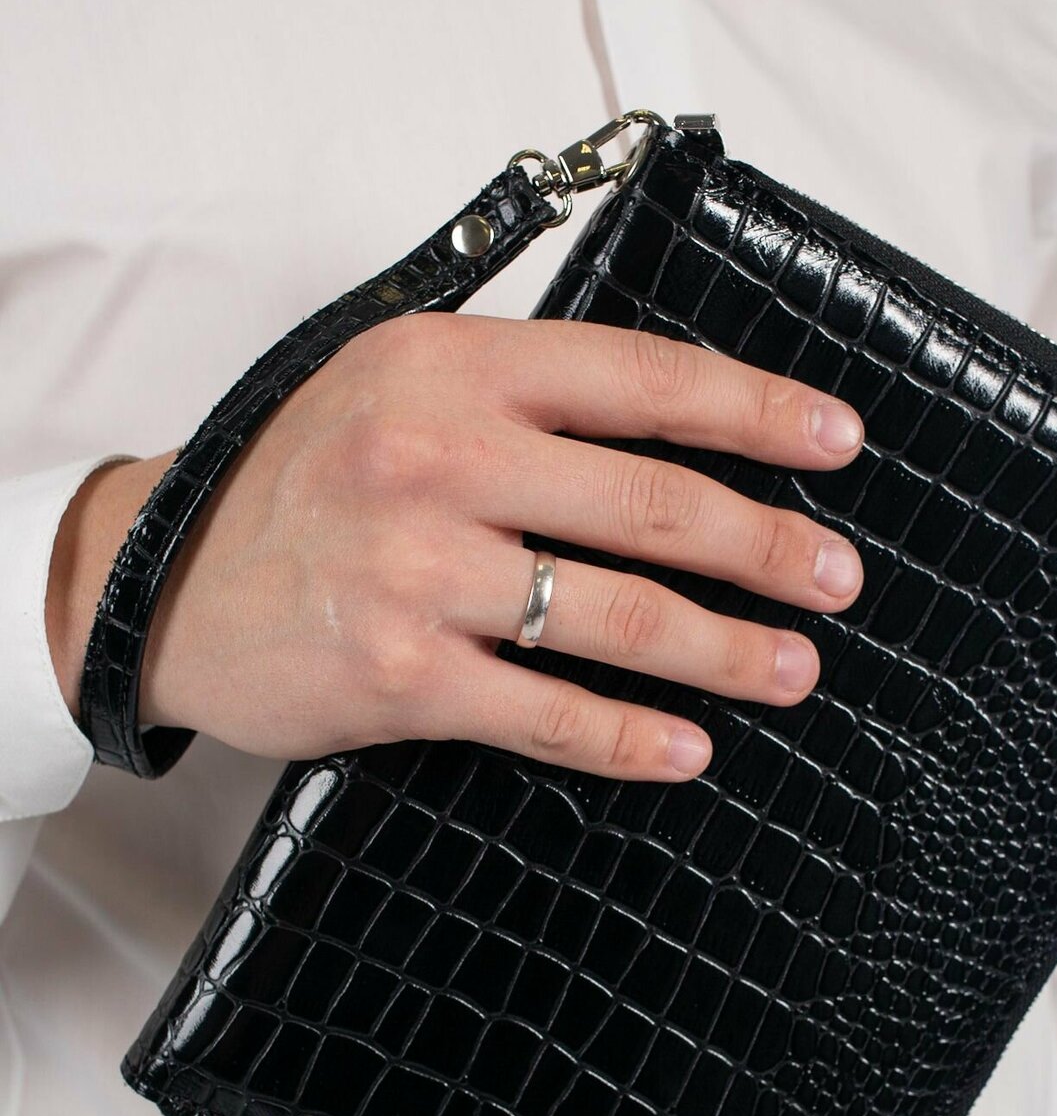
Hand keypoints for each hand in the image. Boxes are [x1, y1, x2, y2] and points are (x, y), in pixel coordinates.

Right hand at [46, 315, 865, 781]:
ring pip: (619, 614)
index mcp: (453, 367)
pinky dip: (630, 736)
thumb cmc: (295, 480)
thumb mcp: (391, 382)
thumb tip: (670, 418)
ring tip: (792, 669)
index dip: (757, 412)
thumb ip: (517, 385)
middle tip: (836, 579)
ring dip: (727, 649)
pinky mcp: (401, 674)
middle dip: (769, 546)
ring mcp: (420, 569)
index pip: (643, 378)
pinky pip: (548, 710)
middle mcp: (440, 457)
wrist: (161, 582)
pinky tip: (687, 748)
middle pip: (655, 504)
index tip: (836, 442)